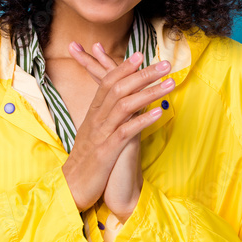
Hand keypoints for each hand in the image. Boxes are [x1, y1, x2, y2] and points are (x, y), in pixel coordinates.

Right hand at [67, 41, 173, 220]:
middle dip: (143, 74)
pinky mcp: (106, 152)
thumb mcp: (96, 134)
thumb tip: (126, 102)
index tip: (142, 54)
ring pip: (124, 105)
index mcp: (94, 113)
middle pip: (119, 88)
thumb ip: (108, 116)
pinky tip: (159, 113)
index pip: (108, 82)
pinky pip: (125, 132)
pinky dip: (142, 120)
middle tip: (165, 64)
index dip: (124, 67)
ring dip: (149, 92)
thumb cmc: (88, 160)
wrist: (71, 187)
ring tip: (170, 84)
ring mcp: (101, 134)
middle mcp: (96, 119)